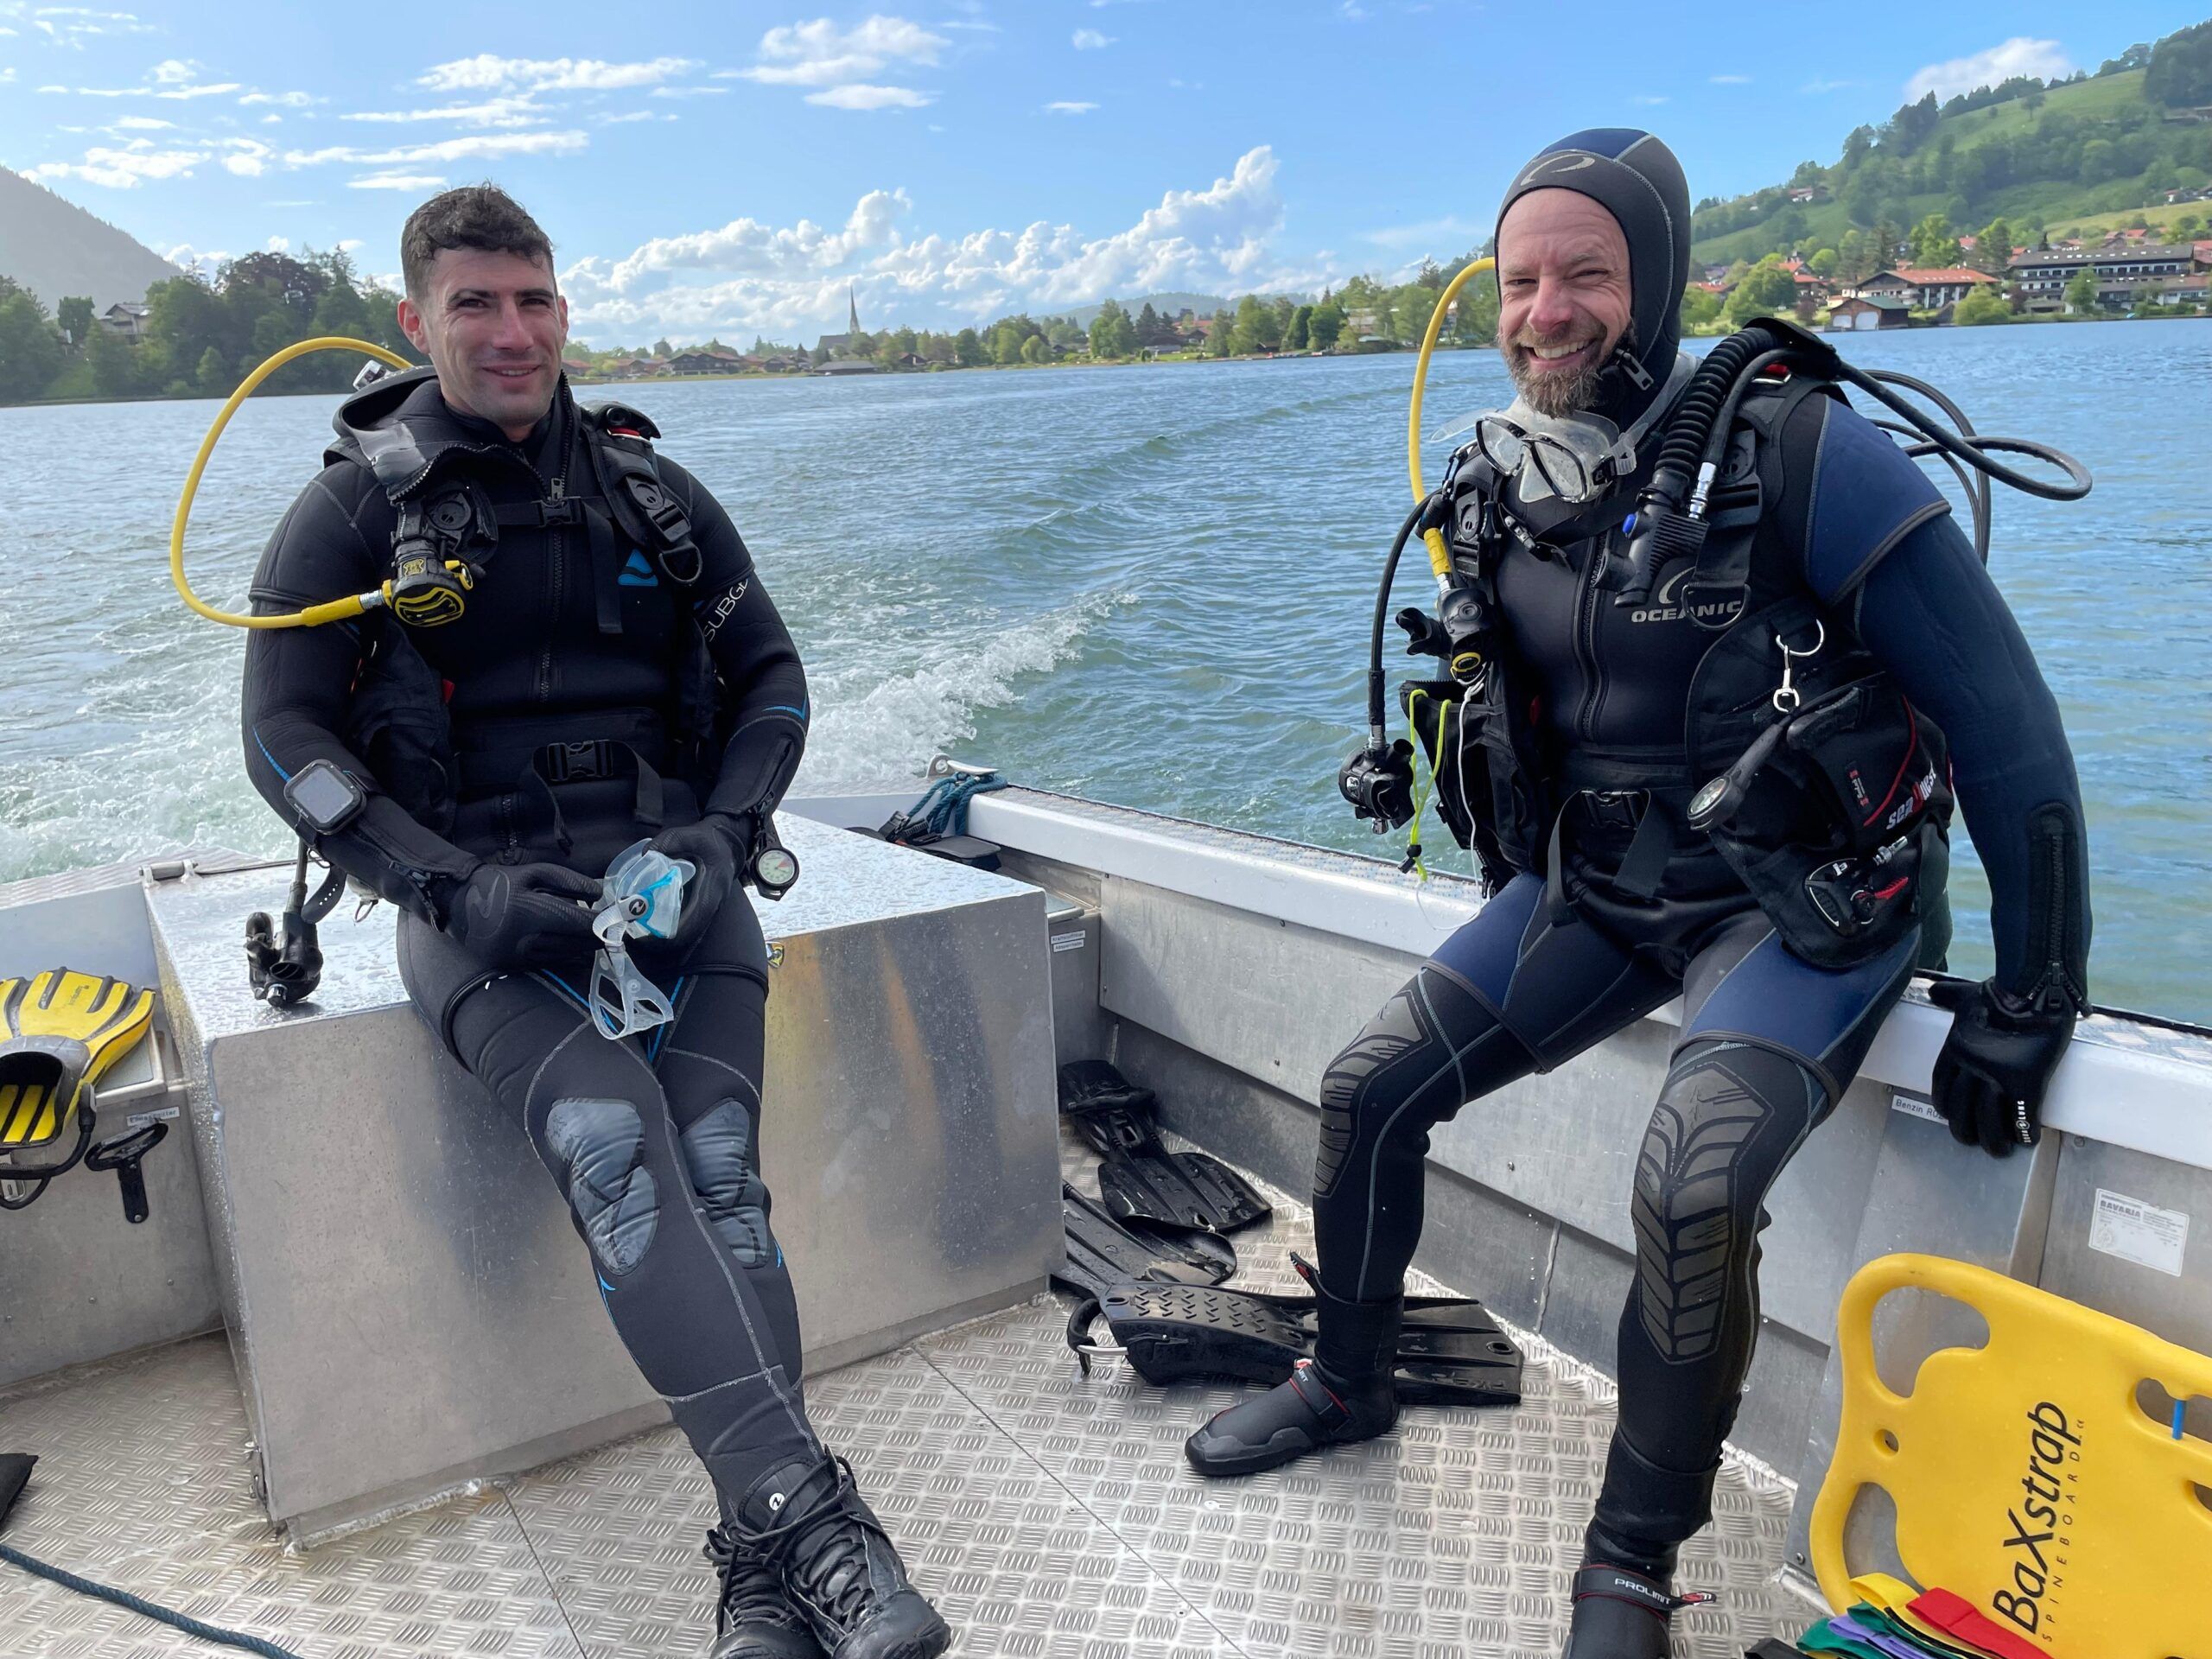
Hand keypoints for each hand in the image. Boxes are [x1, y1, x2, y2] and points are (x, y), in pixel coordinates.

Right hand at [448, 861, 600, 969]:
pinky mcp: (509, 966)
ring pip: (560, 955)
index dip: (597, 922)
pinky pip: (546, 963)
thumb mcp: (533, 872)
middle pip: (570, 942)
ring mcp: (513, 954)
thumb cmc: (502, 883)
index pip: (571, 919)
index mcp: (525, 909)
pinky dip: (565, 956)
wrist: (460, 903)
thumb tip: (599, 894)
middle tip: (612, 933)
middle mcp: (519, 937)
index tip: (616, 920)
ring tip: (597, 940)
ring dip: (583, 949)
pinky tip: (578, 951)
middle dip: (594, 938)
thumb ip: (568, 881)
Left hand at [645, 814, 743, 951]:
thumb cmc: (712, 841)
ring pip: (688, 932)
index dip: (672, 934)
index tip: (648, 937)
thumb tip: (647, 854)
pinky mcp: (701, 907)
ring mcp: (708, 908)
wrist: (728, 844)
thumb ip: (670, 840)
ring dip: (666, 936)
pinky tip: (651, 921)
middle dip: (663, 940)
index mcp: (711, 890)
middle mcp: (712, 904)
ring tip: (639, 932)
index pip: (695, 921)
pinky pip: (687, 924)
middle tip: (636, 936)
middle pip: (689, 933)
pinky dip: (669, 927)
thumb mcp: (694, 834)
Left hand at [1926, 978, 2075, 1156]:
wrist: (2032, 989)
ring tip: (2000, 1150)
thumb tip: (1934, 992)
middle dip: (1964, 1130)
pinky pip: (2023, 1116)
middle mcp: (1971, 1067)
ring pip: (1989, 1120)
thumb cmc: (2001, 991)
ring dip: (1994, 1140)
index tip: (1948, 1114)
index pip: (1941, 1085)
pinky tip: (2028, 1140)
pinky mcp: (2027, 1082)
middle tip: (1971, 1141)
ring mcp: (1998, 1077)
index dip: (1944, 1104)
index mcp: (1954, 1050)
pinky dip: (2025, 1131)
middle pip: (1961, 1109)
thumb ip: (1949, 996)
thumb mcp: (1965, 994)